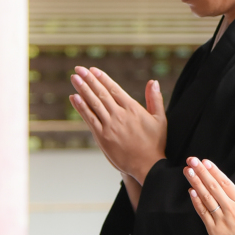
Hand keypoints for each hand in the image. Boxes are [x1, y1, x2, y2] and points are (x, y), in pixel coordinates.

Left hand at [69, 67, 166, 184]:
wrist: (147, 166)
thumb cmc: (155, 143)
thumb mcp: (160, 119)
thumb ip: (155, 99)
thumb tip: (153, 81)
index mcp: (133, 108)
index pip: (114, 89)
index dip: (102, 78)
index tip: (93, 70)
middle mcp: (120, 115)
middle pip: (101, 93)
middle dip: (89, 79)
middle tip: (79, 69)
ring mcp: (110, 126)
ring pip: (94, 104)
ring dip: (82, 90)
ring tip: (74, 78)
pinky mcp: (102, 137)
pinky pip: (89, 119)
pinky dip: (81, 108)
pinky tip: (74, 98)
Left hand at [183, 157, 234, 234]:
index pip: (226, 183)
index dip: (214, 171)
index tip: (205, 162)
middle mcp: (231, 209)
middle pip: (213, 187)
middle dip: (201, 172)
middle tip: (191, 160)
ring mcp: (221, 220)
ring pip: (206, 198)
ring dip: (196, 183)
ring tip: (188, 171)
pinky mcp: (214, 230)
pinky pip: (203, 213)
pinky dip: (197, 202)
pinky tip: (191, 191)